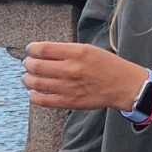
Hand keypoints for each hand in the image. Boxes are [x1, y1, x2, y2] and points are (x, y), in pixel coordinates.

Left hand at [23, 42, 147, 110]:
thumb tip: (44, 52)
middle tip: (27, 63)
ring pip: (36, 83)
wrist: (124, 85)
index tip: (30, 49)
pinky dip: (34, 96)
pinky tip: (33, 92)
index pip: (44, 49)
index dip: (32, 49)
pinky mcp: (69, 102)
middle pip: (36, 66)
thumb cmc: (108, 65)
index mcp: (77, 52)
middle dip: (27, 64)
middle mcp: (71, 69)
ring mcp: (69, 87)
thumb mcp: (89, 49)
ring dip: (27, 79)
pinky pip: (43, 100)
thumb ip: (67, 50)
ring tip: (27, 77)